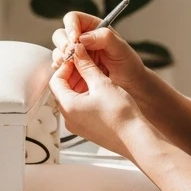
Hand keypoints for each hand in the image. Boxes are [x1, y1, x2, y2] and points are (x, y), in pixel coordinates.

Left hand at [49, 43, 144, 157]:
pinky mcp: (87, 129)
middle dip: (73, 75)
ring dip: (80, 85)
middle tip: (86, 64)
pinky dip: (86, 97)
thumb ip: (86, 66)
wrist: (135, 138)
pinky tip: (100, 91)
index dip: (65, 66)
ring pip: (71, 100)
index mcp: (68, 107)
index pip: (55, 80)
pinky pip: (80, 110)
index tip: (77, 59)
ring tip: (95, 76)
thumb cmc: (120, 115)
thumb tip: (77, 52)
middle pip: (62, 90)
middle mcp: (69, 119)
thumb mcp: (101, 84)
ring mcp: (78, 126)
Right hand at [52, 11, 148, 96]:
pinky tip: (71, 76)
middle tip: (71, 55)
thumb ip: (104, 38)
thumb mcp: (121, 48)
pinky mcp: (72, 70)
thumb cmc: (128, 63)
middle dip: (64, 45)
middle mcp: (80, 39)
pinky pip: (60, 69)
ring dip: (62, 59)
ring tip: (73, 67)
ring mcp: (75, 55)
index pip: (73, 19)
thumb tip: (82, 37)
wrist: (130, 84)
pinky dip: (62, 72)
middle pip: (61, 34)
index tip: (75, 39)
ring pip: (58, 52)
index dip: (70, 27)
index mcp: (92, 27)